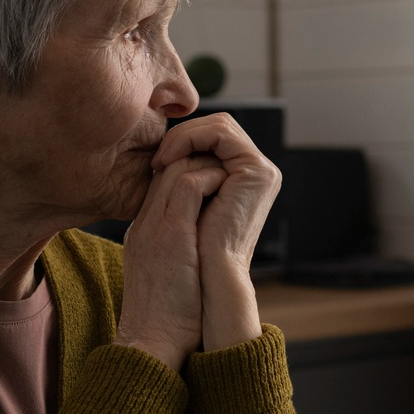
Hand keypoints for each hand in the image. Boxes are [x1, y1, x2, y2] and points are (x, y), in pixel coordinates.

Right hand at [113, 153, 226, 370]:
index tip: (213, 180)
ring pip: (177, 168)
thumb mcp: (165, 276)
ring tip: (229, 180)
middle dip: (199, 161)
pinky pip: (189, 184)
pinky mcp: (171, 234)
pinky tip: (227, 189)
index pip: (161, 182)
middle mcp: (144, 223)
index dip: (188, 172)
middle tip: (225, 171)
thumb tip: (203, 245)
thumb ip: (176, 252)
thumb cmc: (166, 319)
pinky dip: (211, 179)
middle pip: (166, 168)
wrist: (152, 342)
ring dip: (208, 167)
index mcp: (142, 232)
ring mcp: (155, 225)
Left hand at [152, 115, 278, 352]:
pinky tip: (171, 158)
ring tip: (162, 159)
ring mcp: (259, 172)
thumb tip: (166, 160)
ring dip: (185, 135)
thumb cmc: (189, 261)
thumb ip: (181, 185)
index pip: (209, 143)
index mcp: (240, 185)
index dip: (181, 144)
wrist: (206, 287)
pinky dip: (193, 137)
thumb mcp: (181, 215)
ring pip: (218, 126)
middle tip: (157, 159)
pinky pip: (222, 134)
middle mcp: (253, 176)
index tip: (155, 164)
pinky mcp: (258, 172)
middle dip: (183, 135)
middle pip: (215, 130)